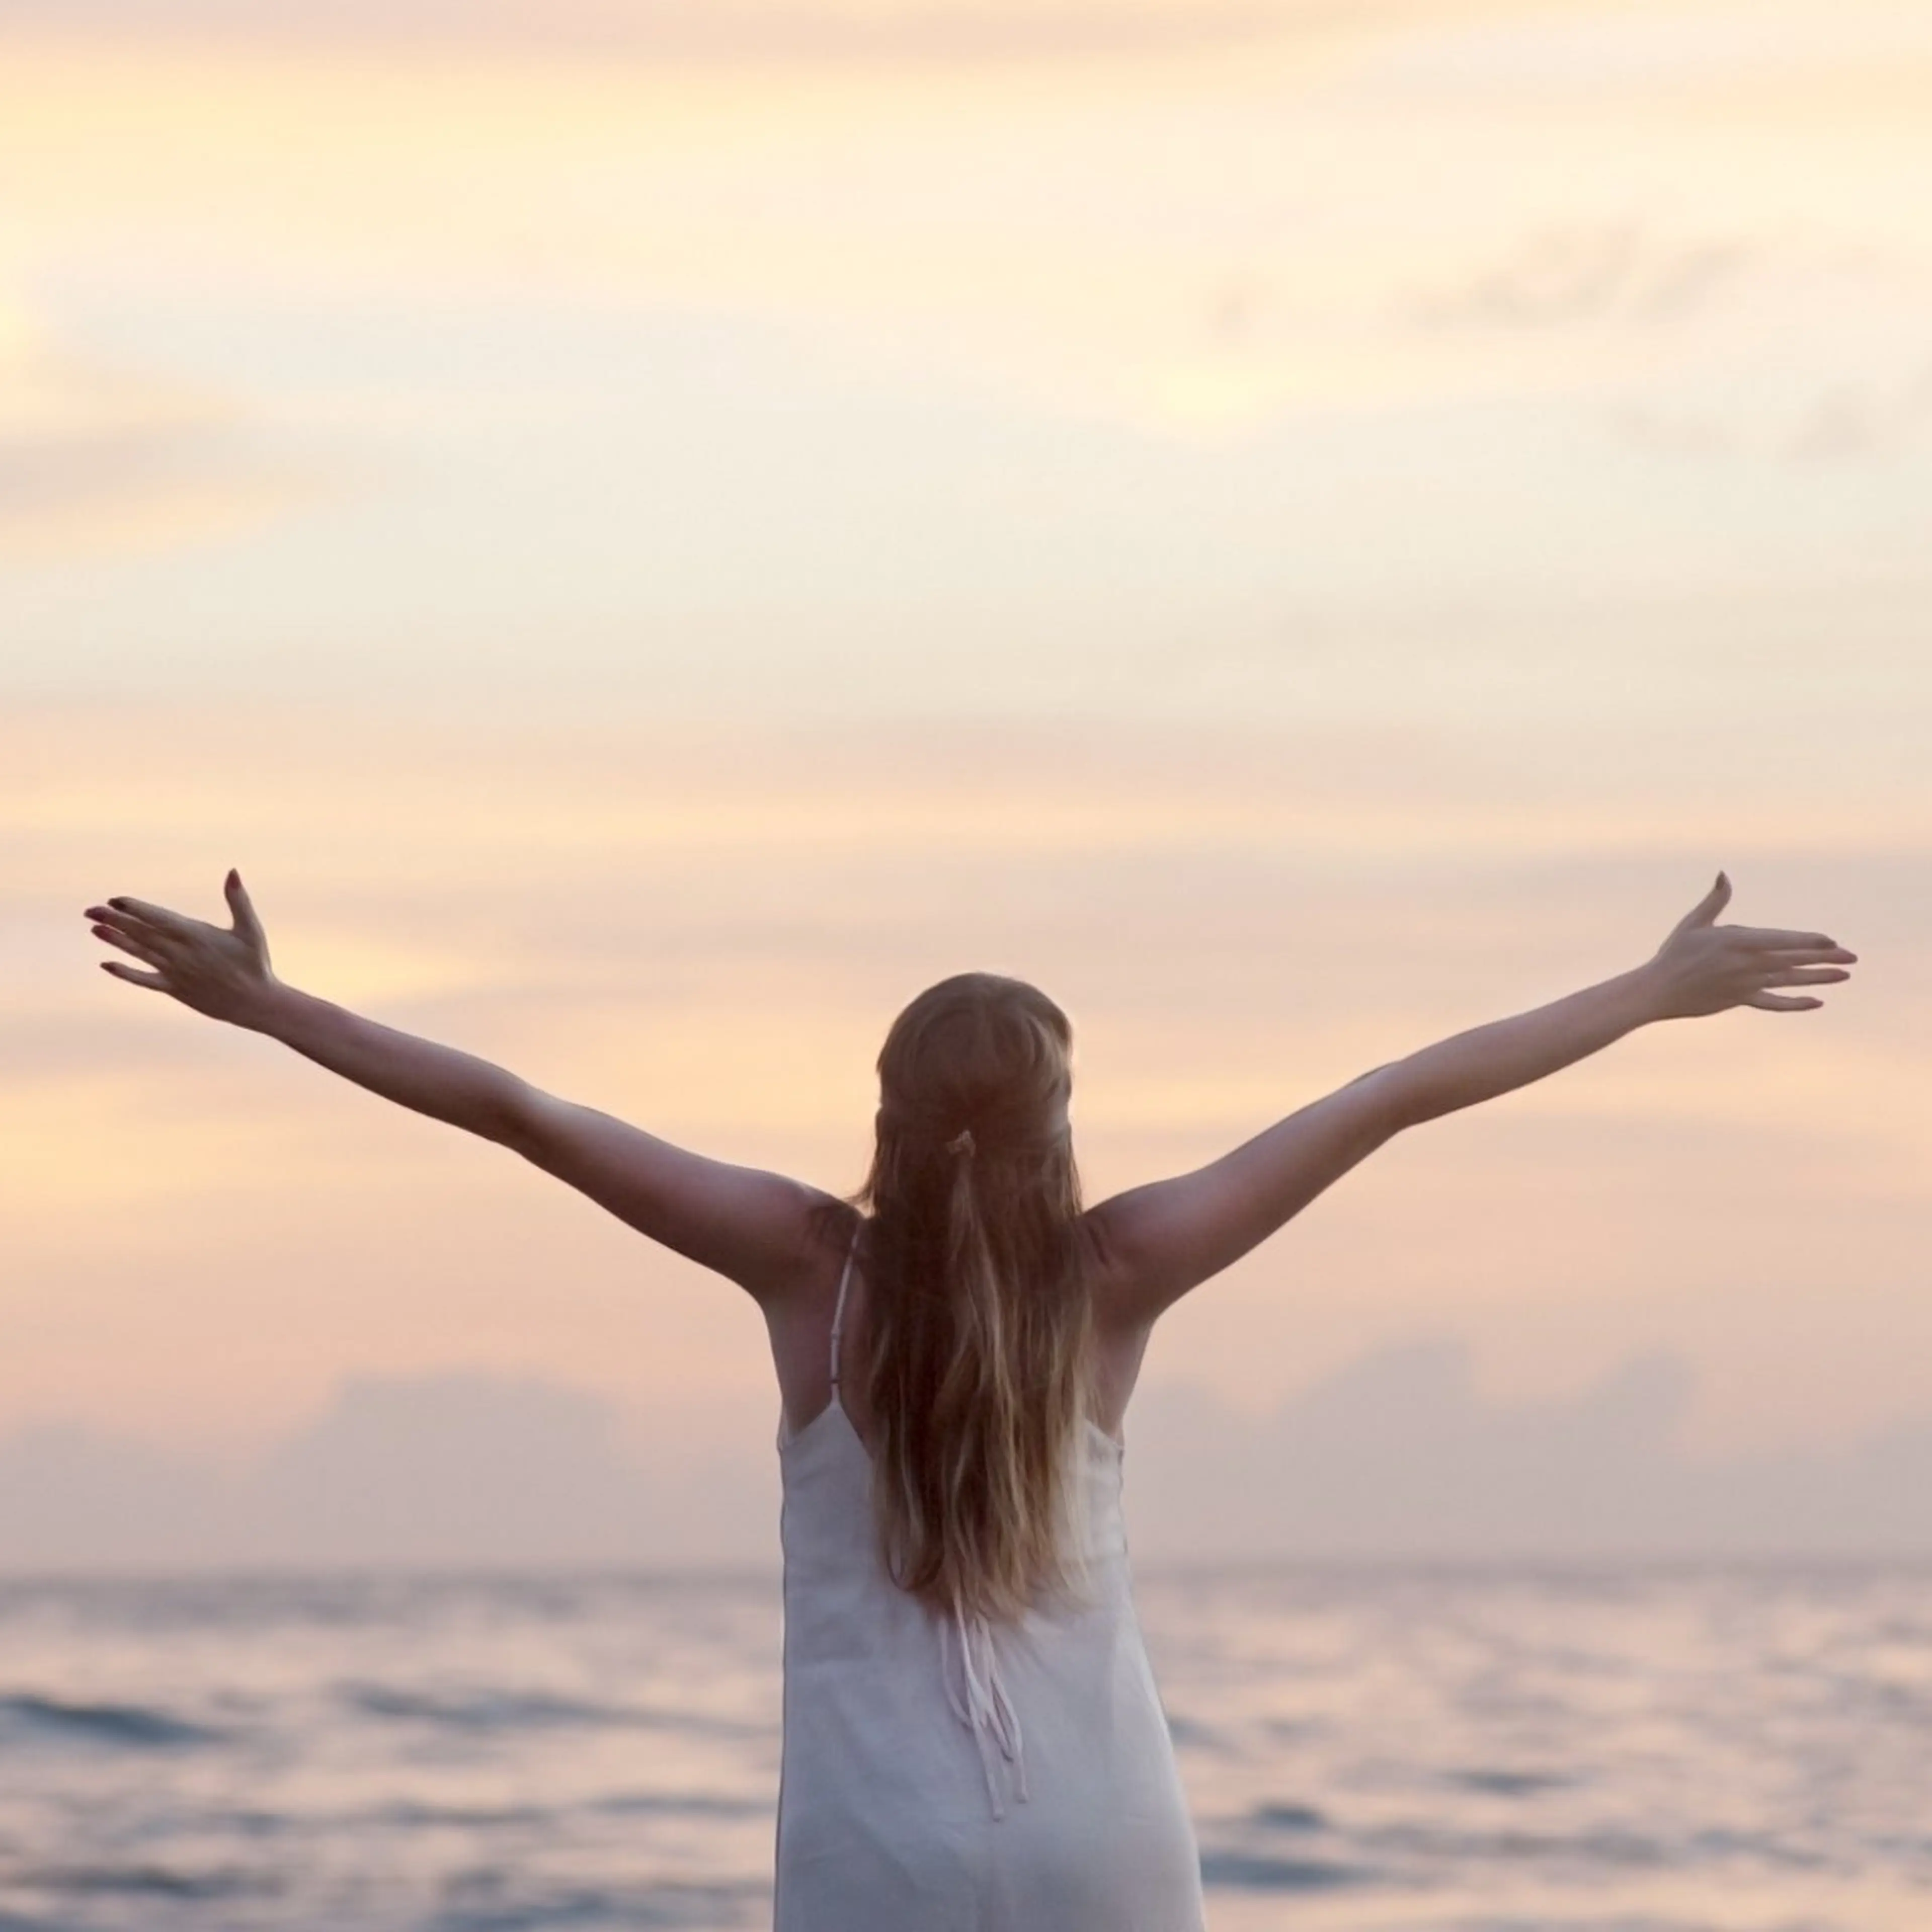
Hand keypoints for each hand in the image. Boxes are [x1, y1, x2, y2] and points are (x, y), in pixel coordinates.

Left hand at [84, 869, 279, 1024]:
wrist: (255, 1003)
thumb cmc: (255, 963)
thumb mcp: (251, 929)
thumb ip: (238, 900)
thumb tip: (232, 871)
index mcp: (197, 936)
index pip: (158, 918)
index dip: (136, 909)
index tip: (115, 899)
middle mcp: (181, 954)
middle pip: (142, 934)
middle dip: (115, 920)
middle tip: (91, 909)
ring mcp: (175, 973)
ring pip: (139, 953)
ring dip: (115, 940)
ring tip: (94, 928)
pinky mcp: (174, 989)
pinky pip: (144, 980)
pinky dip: (125, 973)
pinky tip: (106, 964)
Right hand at [1645, 871, 1856, 1019]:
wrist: (1658, 990)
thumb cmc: (1674, 953)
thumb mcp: (1694, 922)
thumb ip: (1715, 899)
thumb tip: (1724, 874)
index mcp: (1737, 942)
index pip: (1782, 940)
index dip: (1809, 941)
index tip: (1831, 941)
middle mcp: (1746, 964)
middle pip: (1793, 960)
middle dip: (1824, 958)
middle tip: (1852, 957)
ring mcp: (1745, 984)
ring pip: (1789, 981)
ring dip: (1819, 978)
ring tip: (1844, 975)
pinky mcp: (1741, 1000)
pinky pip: (1774, 1003)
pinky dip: (1795, 1004)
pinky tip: (1816, 1002)